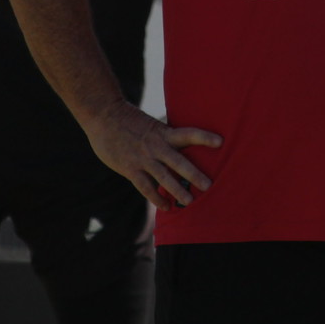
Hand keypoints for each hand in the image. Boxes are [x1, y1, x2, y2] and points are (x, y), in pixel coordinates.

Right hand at [84, 100, 221, 209]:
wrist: (104, 116)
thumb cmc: (130, 121)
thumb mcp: (152, 124)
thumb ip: (166, 137)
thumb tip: (184, 146)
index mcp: (163, 133)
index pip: (188, 134)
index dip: (204, 137)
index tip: (220, 142)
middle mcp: (156, 146)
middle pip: (179, 162)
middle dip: (194, 174)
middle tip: (209, 185)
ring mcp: (143, 158)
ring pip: (163, 177)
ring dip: (177, 190)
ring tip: (189, 201)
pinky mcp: (130, 168)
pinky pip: (145, 187)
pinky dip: (156, 198)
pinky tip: (166, 206)